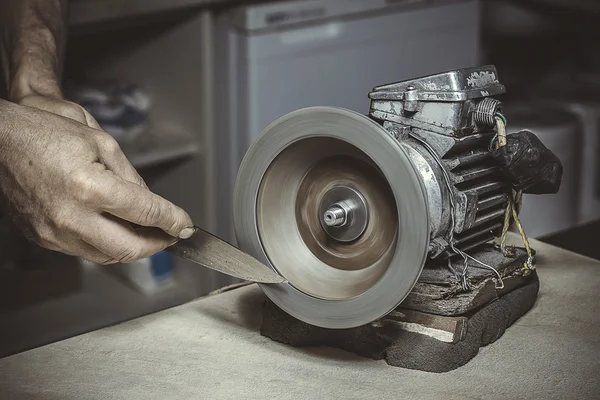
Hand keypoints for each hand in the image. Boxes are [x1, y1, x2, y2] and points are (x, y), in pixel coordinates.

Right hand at [0, 100, 194, 263]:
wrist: (0, 141)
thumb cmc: (47, 133)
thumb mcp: (102, 142)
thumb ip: (131, 177)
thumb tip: (150, 203)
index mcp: (90, 187)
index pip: (145, 212)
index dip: (173, 220)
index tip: (185, 225)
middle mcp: (70, 216)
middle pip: (128, 248)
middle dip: (157, 245)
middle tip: (170, 236)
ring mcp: (53, 232)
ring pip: (105, 256)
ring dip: (131, 248)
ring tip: (145, 234)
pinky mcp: (42, 237)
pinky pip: (82, 250)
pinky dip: (104, 244)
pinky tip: (113, 230)